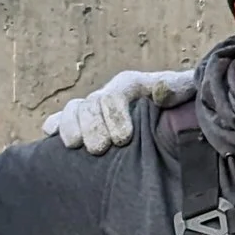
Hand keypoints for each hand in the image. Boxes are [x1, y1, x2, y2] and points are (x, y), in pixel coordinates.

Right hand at [42, 69, 197, 154]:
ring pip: (73, 110)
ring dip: (70, 126)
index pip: (113, 96)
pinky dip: (55, 124)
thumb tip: (159, 92)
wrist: (176, 116)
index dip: (115, 116)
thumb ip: (177, 88)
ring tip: (75, 146)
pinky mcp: (85, 124)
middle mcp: (108, 95)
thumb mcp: (185, 92)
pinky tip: (49, 133)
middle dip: (92, 127)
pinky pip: (63, 119)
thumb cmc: (182, 105)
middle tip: (98, 149)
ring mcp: (94, 109)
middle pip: (89, 105)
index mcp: (130, 85)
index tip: (123, 139)